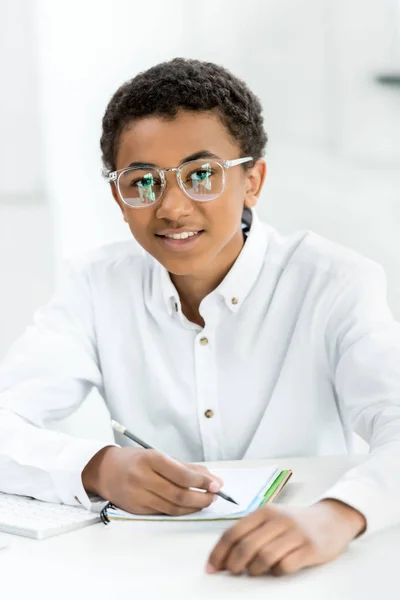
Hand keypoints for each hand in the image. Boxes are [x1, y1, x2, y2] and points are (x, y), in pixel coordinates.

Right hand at [82, 446, 222, 515]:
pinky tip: (188, 507)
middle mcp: (142, 478)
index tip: (216, 484)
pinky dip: (180, 511)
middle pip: (179, 494)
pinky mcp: (136, 509)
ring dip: (194, 507)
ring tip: (205, 502)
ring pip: (173, 507)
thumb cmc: (135, 460)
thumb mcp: (158, 455)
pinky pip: (164, 512)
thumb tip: (212, 479)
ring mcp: (138, 495)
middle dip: (201, 498)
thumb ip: (185, 467)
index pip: (181, 474)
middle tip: (214, 496)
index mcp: (150, 459)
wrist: (104, 471)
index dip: (201, 482)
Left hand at [207, 499, 365, 575]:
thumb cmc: (296, 523)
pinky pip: (284, 566)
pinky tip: (276, 570)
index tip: (211, 567)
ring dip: (253, 570)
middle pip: (246, 546)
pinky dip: (275, 573)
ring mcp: (295, 533)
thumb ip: (251, 533)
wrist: (332, 519)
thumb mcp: (272, 519)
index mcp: (265, 511)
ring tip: (253, 571)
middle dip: (233, 564)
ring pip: (263, 558)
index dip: (219, 552)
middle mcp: (278, 519)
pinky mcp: (310, 548)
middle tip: (231, 572)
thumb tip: (225, 556)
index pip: (233, 532)